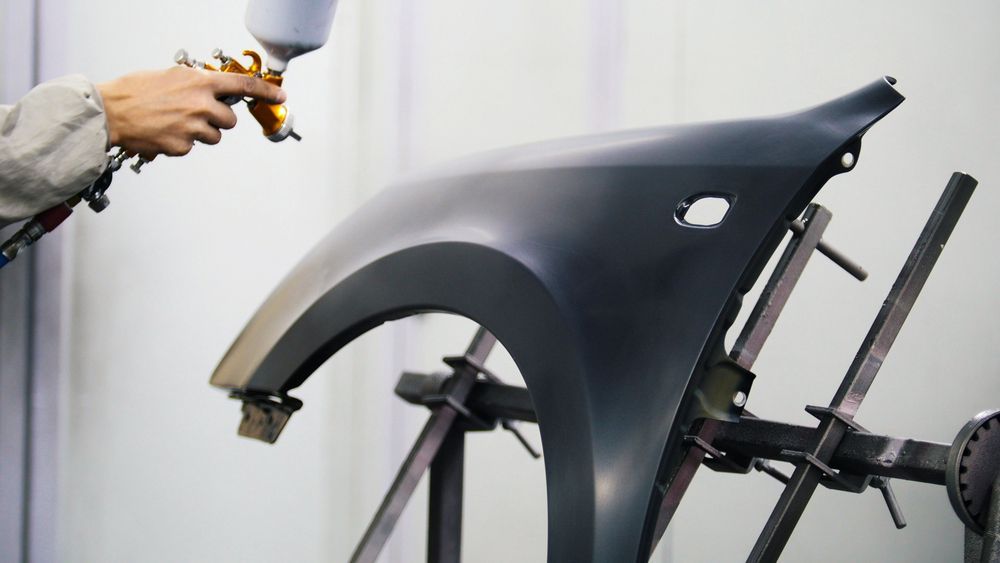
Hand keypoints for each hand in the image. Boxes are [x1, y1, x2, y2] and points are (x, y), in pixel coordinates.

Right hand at [97, 66, 286, 157]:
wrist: (110, 112)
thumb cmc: (135, 91)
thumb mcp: (170, 76)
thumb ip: (195, 84)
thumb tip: (210, 91)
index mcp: (200, 83)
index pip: (243, 85)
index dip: (265, 92)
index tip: (279, 96)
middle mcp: (201, 104)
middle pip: (229, 120)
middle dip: (216, 119)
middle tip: (193, 114)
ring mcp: (194, 127)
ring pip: (214, 136)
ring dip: (200, 132)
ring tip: (174, 123)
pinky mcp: (183, 146)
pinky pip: (192, 147)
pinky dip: (181, 142)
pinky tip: (164, 133)